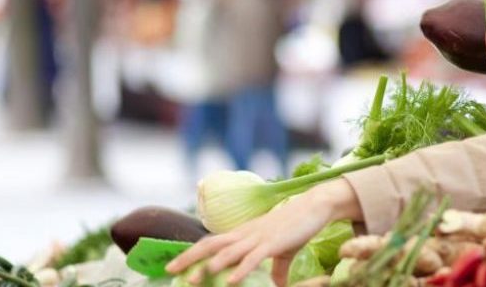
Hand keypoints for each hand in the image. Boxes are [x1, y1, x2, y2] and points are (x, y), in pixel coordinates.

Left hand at [166, 179, 360, 286]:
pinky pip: (253, 258)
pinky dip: (240, 270)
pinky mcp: (273, 242)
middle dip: (190, 258)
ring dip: (210, 265)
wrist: (315, 206)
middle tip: (170, 270)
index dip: (193, 252)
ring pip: (228, 252)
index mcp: (244, 233)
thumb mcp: (284, 250)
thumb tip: (278, 285)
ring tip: (194, 279)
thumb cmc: (298, 225)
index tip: (174, 263)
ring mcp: (258, 237)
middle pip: (211, 245)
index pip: (212, 242)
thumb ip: (277, 268)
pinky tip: (231, 281)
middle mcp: (246, 234)